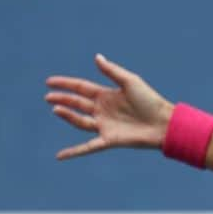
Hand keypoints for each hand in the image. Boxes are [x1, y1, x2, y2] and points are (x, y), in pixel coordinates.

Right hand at [45, 54, 173, 159]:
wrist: (164, 123)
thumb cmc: (150, 101)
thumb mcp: (130, 82)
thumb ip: (112, 71)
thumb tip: (97, 57)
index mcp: (107, 95)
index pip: (81, 88)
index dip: (65, 84)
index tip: (49, 82)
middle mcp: (103, 110)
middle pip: (77, 103)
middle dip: (62, 99)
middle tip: (48, 96)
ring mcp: (105, 126)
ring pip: (80, 121)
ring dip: (67, 115)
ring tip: (56, 109)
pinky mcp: (109, 140)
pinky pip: (88, 147)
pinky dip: (74, 152)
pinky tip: (60, 156)